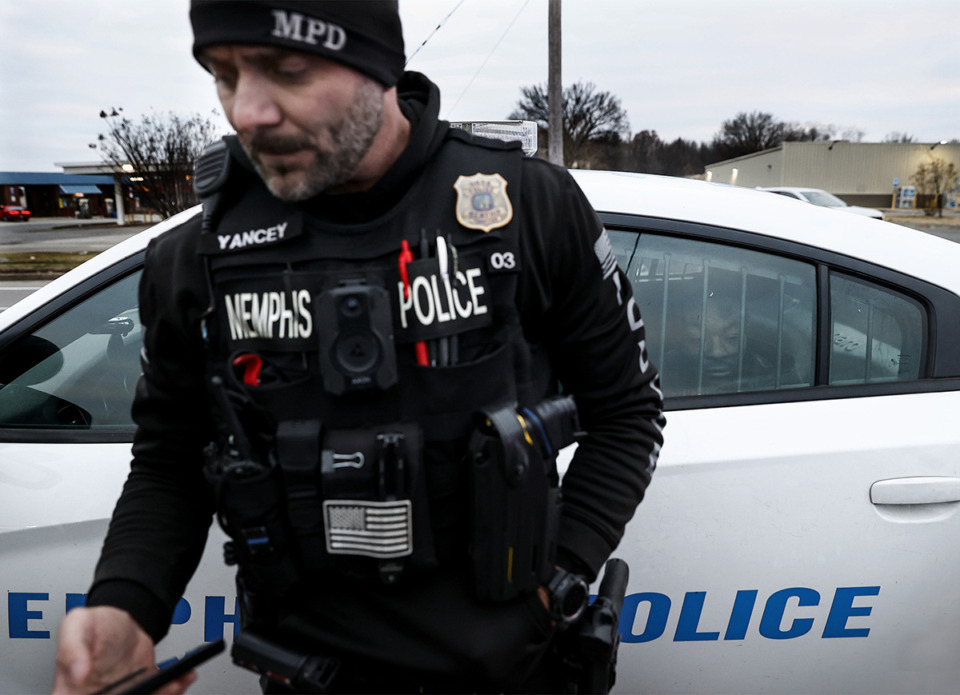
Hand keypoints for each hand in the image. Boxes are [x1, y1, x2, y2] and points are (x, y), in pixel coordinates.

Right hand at [51, 606, 196, 694]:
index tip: (120, 694)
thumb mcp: (77, 625)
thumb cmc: (95, 625)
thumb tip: (79, 674)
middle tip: (156, 688)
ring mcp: (122, 694)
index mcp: (70, 691)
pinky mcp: (142, 690)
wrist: (119, 621)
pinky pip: (156, 694)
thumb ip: (72, 647)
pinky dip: (171, 690)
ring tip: (173, 684)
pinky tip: (181, 679)